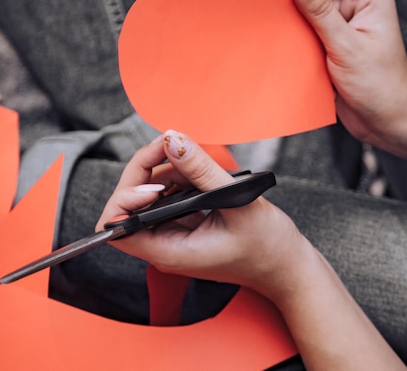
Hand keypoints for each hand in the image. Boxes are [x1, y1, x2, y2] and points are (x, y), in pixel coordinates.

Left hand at [97, 130, 406, 369]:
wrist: (288, 266)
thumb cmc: (268, 247)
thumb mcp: (236, 203)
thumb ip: (201, 171)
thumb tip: (171, 140)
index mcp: (170, 251)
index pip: (118, 227)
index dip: (127, 197)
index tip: (154, 181)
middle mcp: (165, 243)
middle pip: (129, 203)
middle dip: (145, 169)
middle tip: (171, 147)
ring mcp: (174, 232)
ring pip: (147, 193)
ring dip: (164, 169)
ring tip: (193, 161)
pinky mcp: (186, 221)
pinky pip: (168, 193)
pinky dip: (179, 175)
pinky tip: (198, 172)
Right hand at [291, 0, 406, 158]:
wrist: (384, 123)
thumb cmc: (380, 85)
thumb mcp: (347, 46)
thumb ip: (320, 12)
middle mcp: (355, 8)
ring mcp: (340, 28)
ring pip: (306, 13)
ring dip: (292, 20)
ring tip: (275, 23)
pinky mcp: (328, 46)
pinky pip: (304, 34)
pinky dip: (293, 38)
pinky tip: (281, 41)